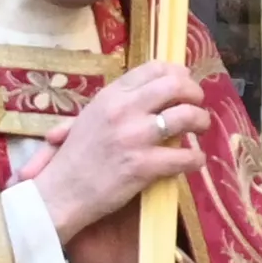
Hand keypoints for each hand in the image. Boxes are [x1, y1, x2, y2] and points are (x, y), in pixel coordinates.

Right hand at [21, 63, 207, 262]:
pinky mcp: (143, 166)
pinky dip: (196, 159)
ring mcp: (134, 137)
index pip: (154, 69)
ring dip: (201, 122)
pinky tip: (195, 161)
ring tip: (201, 130)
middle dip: (195, 94)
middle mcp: (123, 110)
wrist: (60, 193)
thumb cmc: (73, 157)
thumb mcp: (88, 118)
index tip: (184, 83)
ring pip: (186, 116)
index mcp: (110, 95)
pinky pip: (185, 157)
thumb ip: (117, 103)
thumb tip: (151, 89)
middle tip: (198, 106)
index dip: (177, 73)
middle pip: (176, 86)